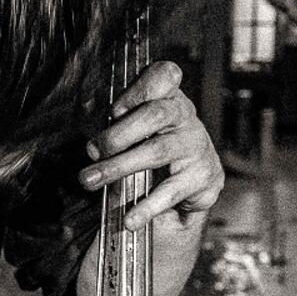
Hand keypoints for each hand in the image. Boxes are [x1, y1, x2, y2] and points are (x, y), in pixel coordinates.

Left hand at [79, 61, 223, 232]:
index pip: (165, 76)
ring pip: (158, 151)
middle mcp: (186, 117)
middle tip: (92, 151)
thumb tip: (94, 150)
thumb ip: (117, 131)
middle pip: (155, 114)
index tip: (115, 110)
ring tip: (92, 180)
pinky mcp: (205, 178)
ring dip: (119, 167)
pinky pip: (171, 191)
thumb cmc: (151, 152)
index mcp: (169, 98)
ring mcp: (198, 146)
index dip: (139, 89)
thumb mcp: (135, 134)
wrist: (185, 190)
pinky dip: (147, 206)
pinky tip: (129, 219)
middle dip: (118, 133)